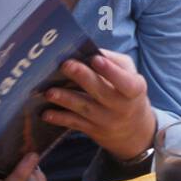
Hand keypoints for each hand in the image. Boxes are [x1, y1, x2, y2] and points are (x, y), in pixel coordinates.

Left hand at [42, 49, 157, 162]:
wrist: (133, 129)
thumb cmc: (127, 91)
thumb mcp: (130, 74)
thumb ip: (113, 61)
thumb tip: (89, 50)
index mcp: (134, 89)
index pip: (125, 82)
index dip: (111, 72)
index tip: (95, 59)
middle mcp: (121, 107)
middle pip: (101, 92)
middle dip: (83, 78)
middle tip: (66, 65)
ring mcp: (106, 120)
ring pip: (84, 108)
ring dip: (66, 99)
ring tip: (49, 91)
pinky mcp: (92, 130)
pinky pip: (74, 124)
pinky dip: (60, 119)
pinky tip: (47, 113)